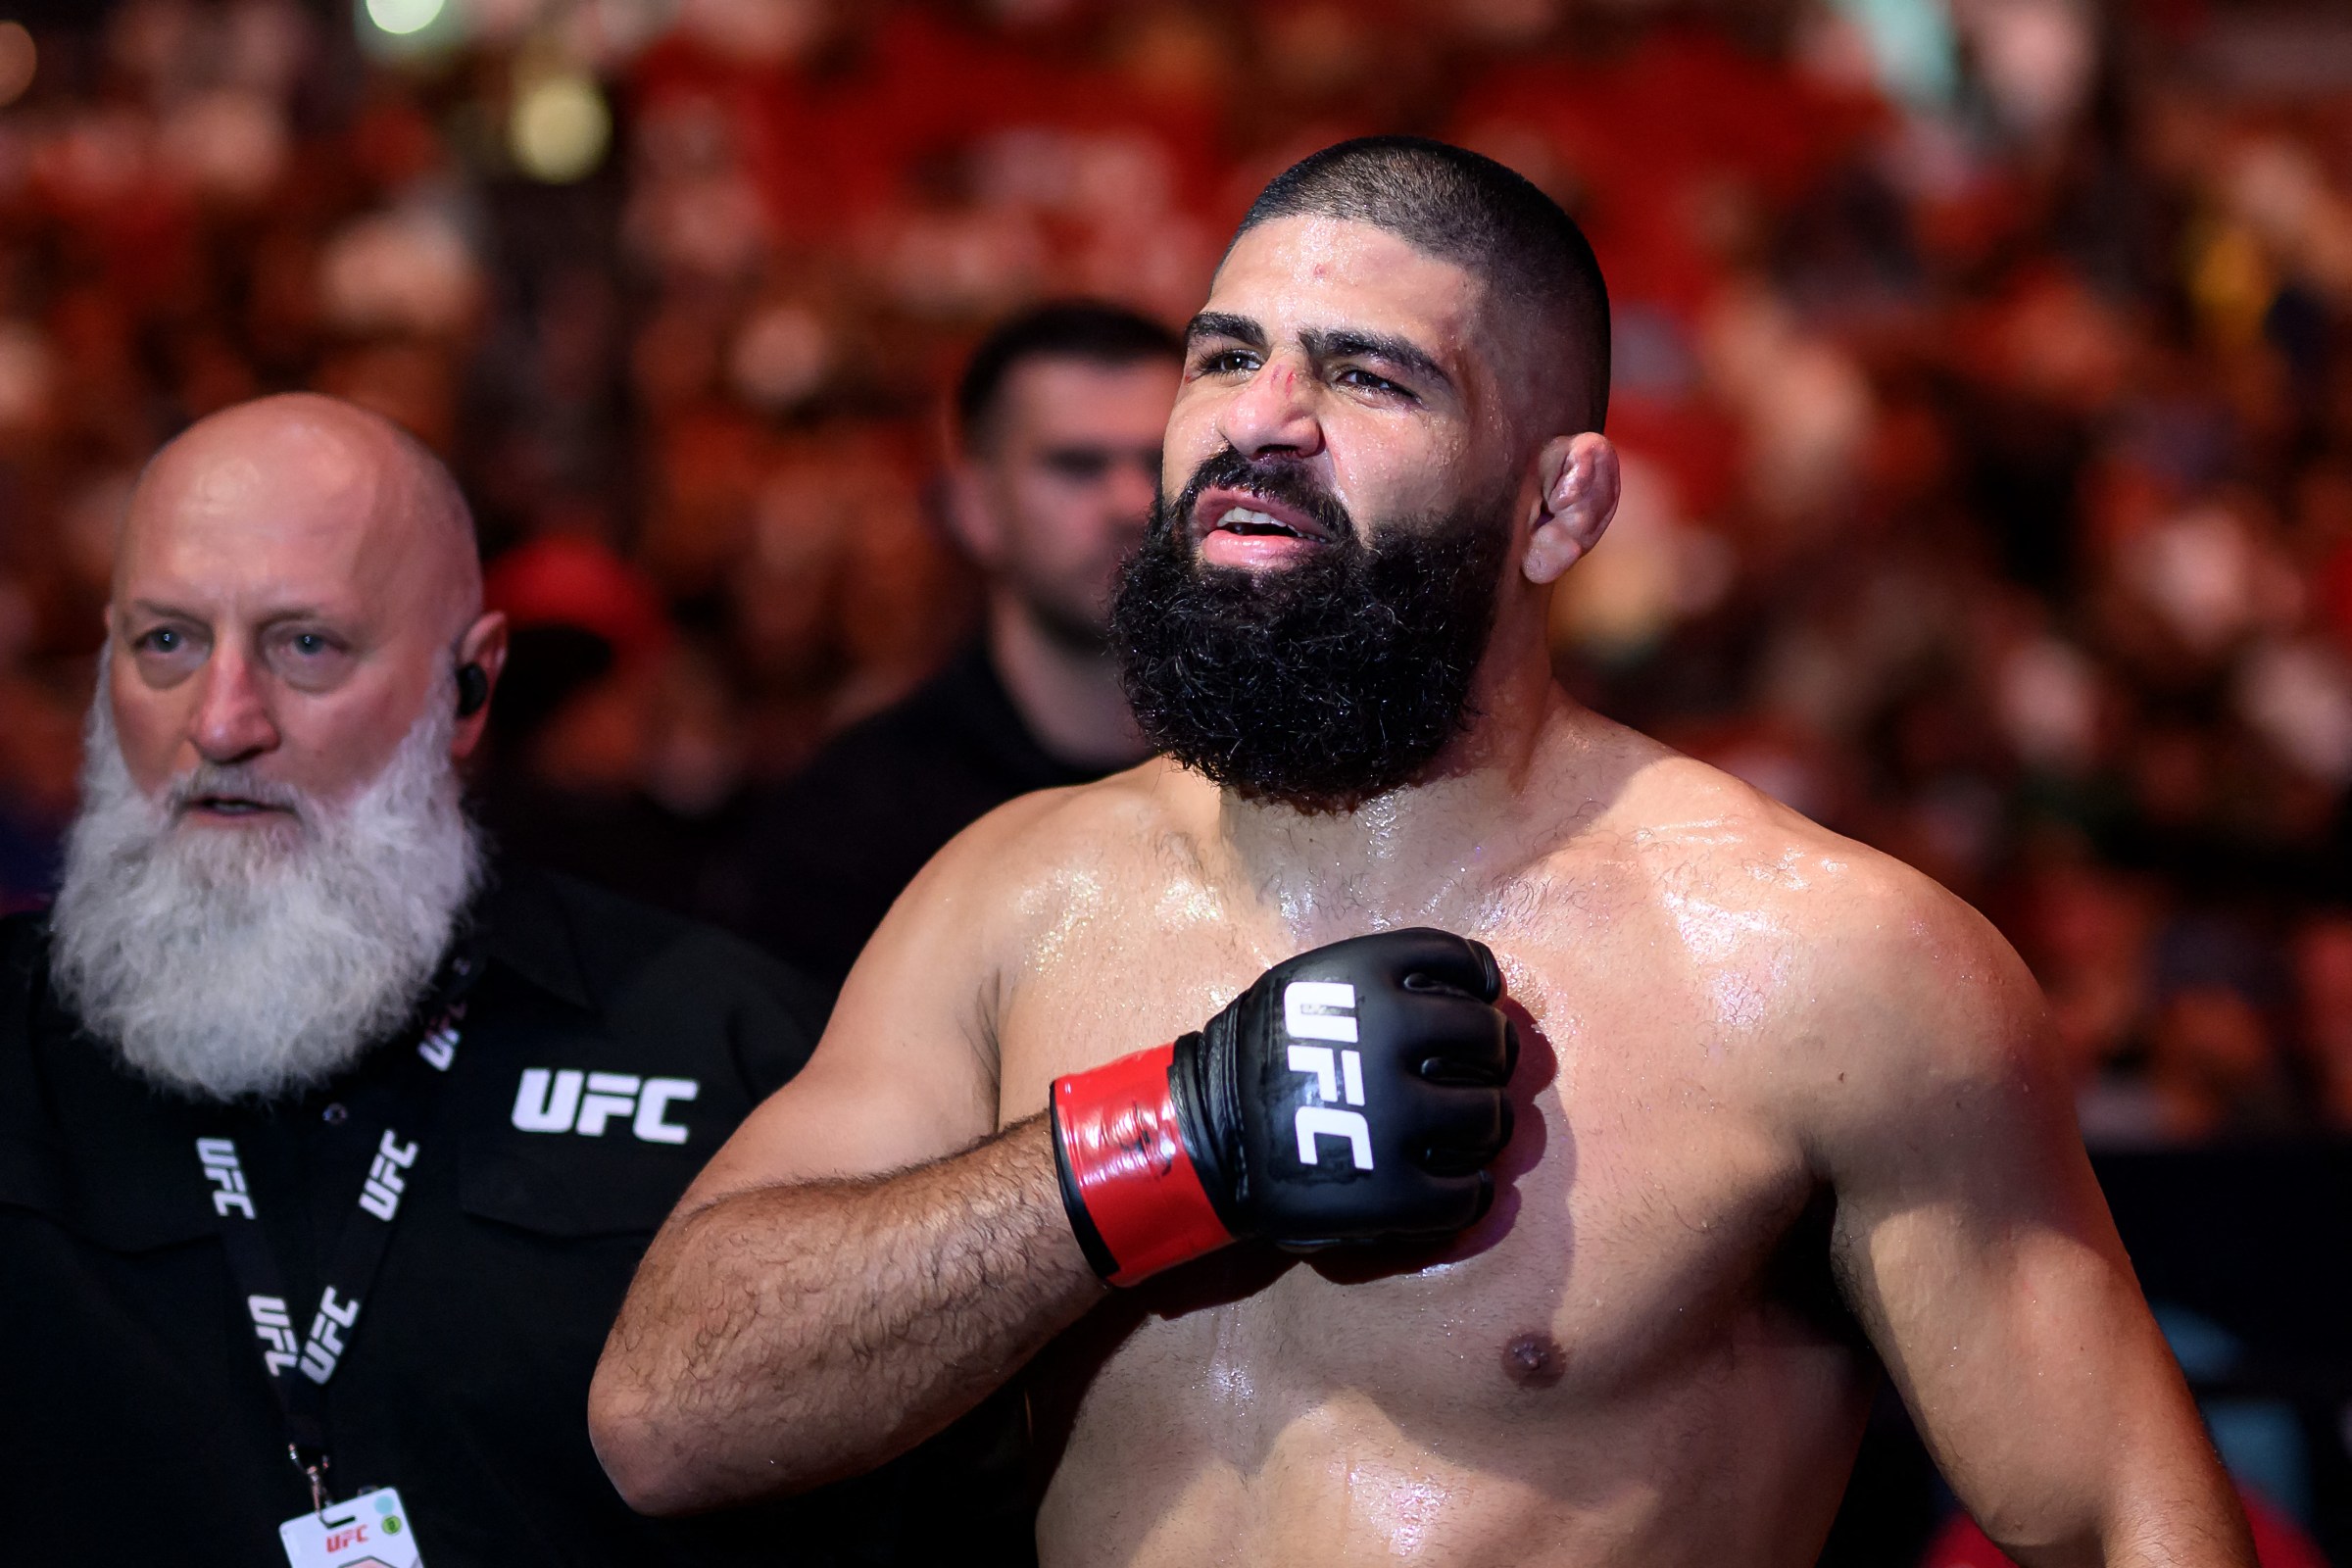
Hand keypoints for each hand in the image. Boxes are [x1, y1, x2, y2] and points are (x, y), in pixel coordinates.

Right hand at [1050, 929, 1517, 1284]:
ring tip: (1462, 1131)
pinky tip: (1455, 1182)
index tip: (1480, 1002)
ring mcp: (1393, 1118)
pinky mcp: (1394, 1192)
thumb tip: (1476, 986)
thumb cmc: (1263, 1056)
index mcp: (1365, 979)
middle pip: (1490, 1040)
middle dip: (1492, 1056)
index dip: (1481, 984)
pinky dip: (1473, 1190)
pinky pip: (1472, 1192)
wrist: (1206, 1140)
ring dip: (1485, 1123)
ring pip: (1492, 1116)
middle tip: (1476, 1073)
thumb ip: (1384, 980)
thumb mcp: (1310, 985)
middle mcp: (1387, 1040)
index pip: (1464, 963)